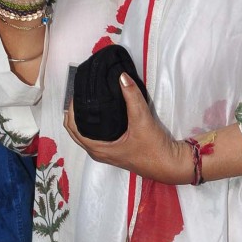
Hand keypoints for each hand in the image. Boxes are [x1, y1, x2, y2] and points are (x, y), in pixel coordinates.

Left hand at [64, 71, 189, 182]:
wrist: (170, 165)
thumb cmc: (154, 148)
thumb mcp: (143, 120)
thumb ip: (132, 97)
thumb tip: (121, 77)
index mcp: (98, 149)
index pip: (72, 127)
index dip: (71, 109)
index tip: (78, 92)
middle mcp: (98, 152)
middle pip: (76, 130)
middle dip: (75, 111)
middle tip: (83, 92)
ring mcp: (107, 152)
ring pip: (87, 132)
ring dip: (85, 117)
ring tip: (91, 98)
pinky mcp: (116, 149)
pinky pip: (97, 135)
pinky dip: (95, 123)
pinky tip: (103, 109)